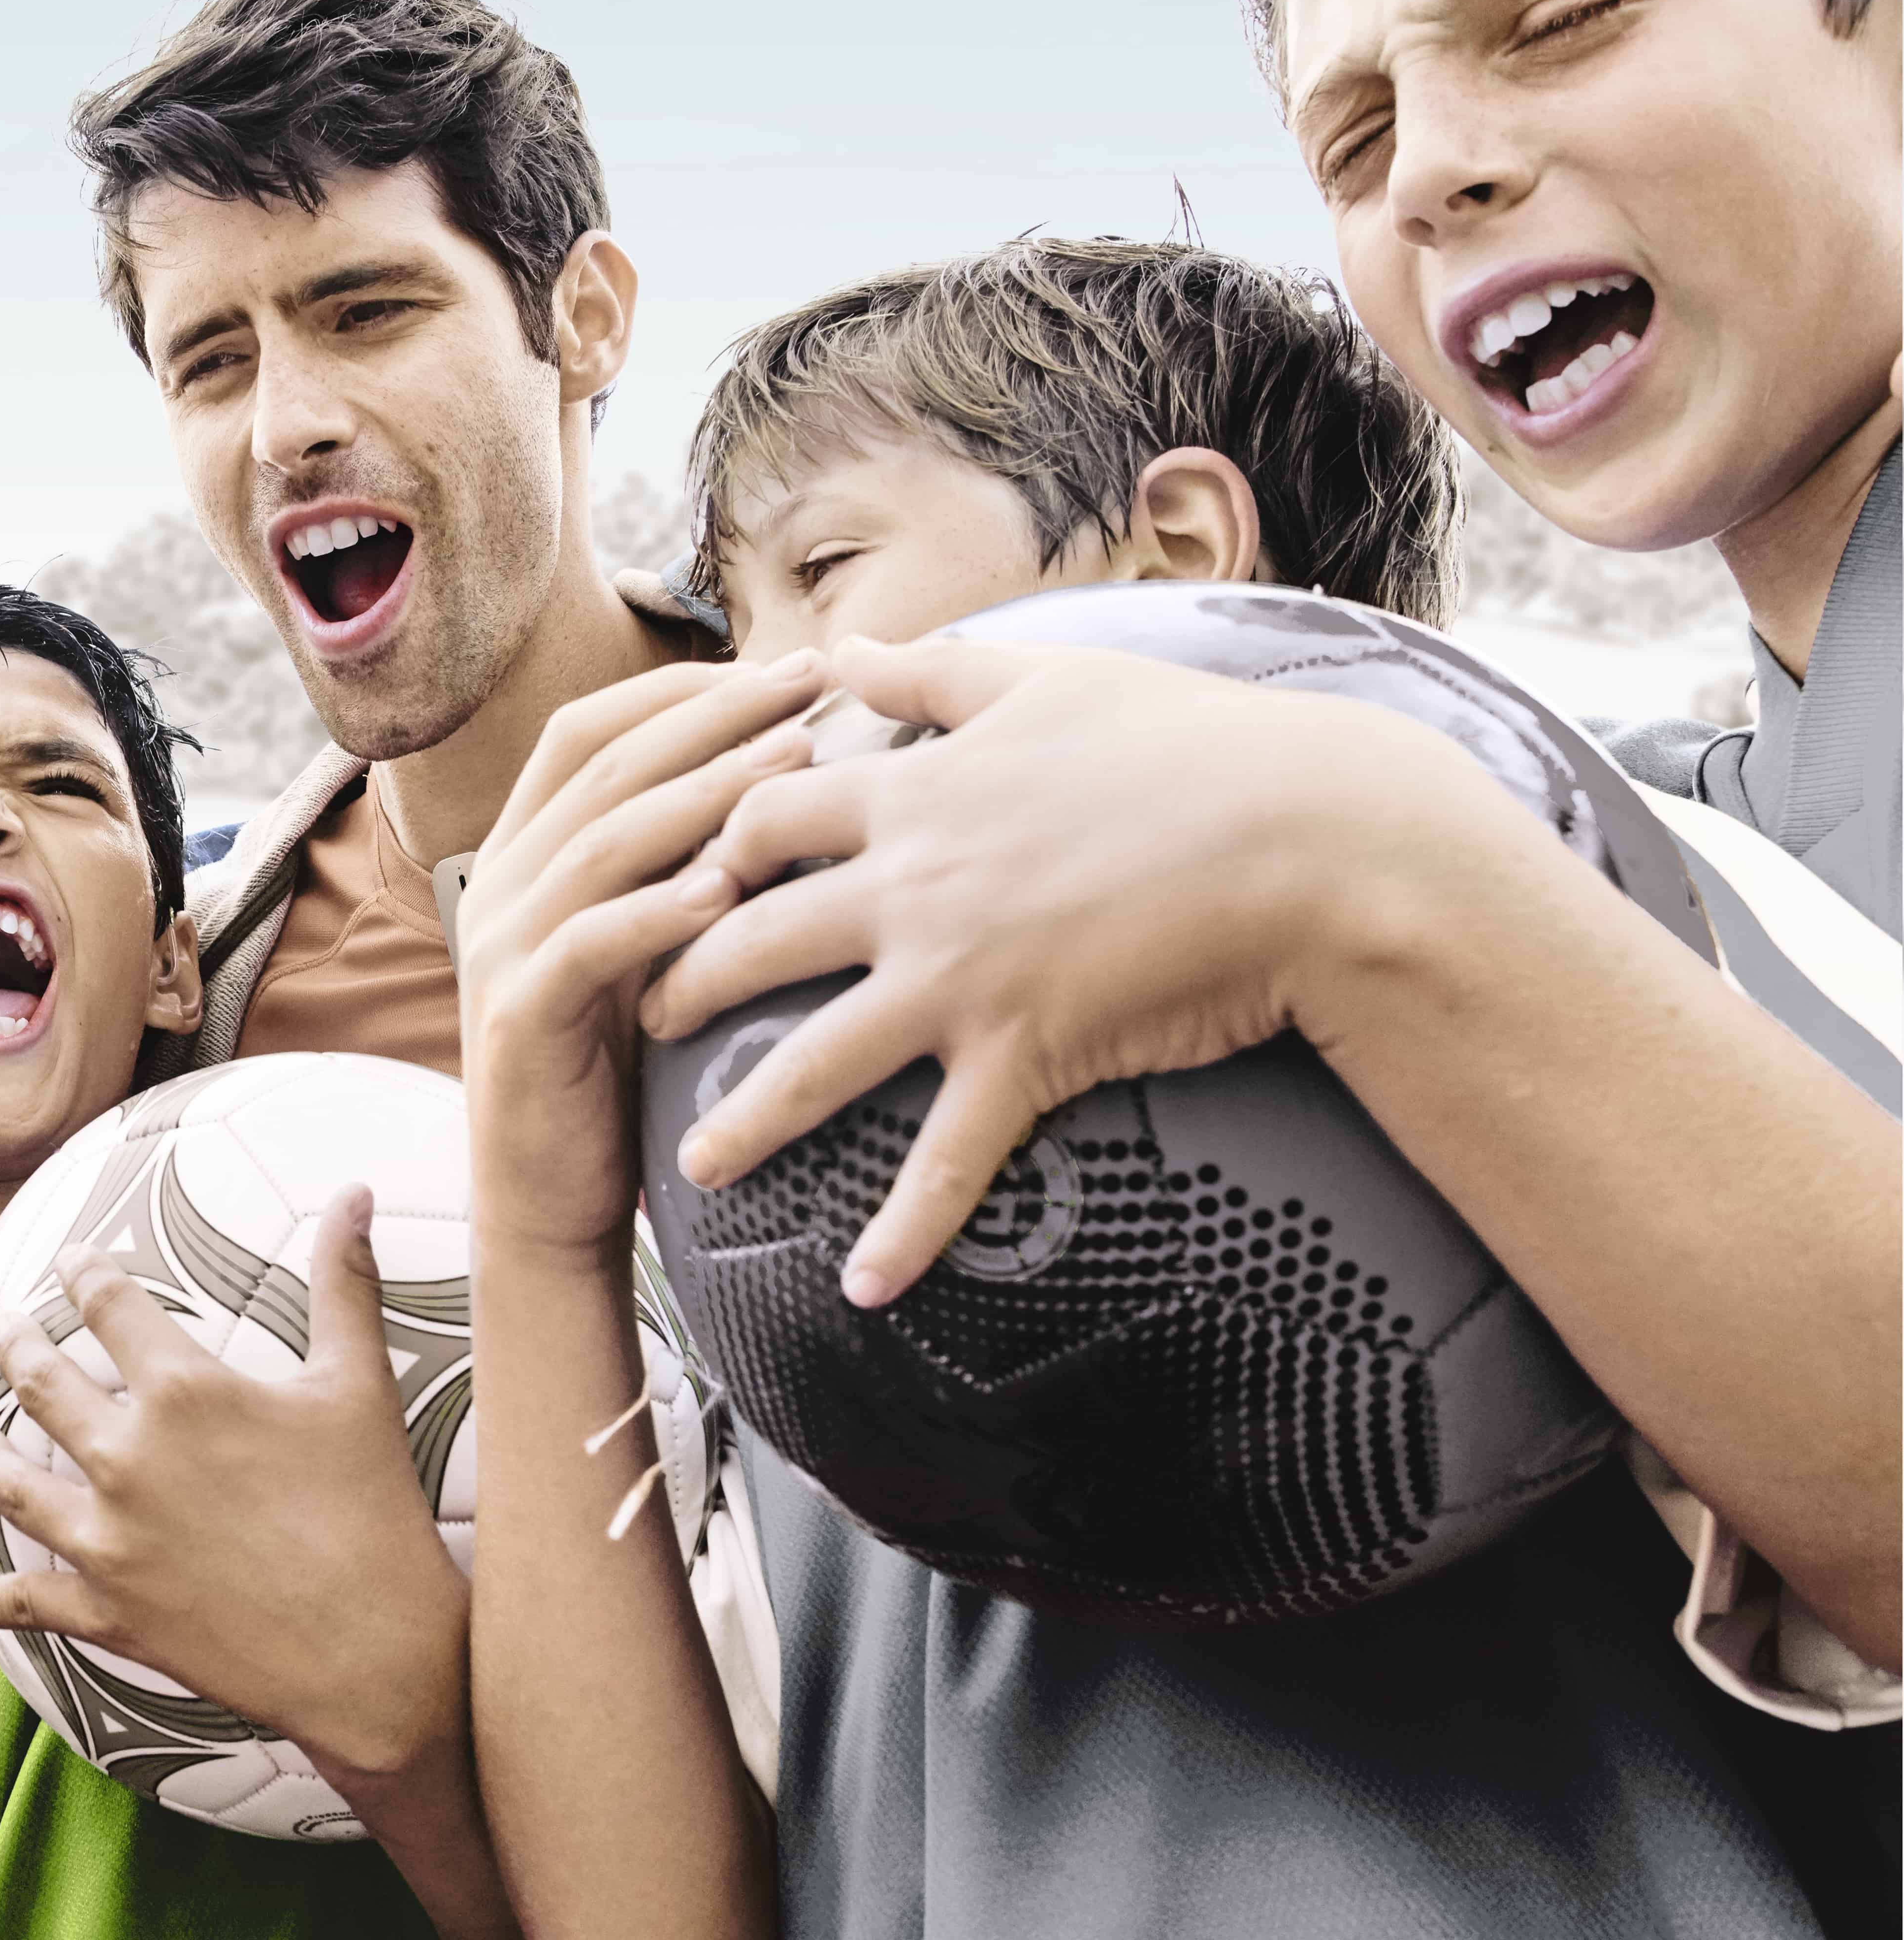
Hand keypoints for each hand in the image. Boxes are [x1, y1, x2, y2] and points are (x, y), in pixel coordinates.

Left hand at [0, 1189, 462, 1780]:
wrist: (372, 1649)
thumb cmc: (371, 1509)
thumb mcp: (358, 1383)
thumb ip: (346, 1282)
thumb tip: (355, 1190)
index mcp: (183, 1391)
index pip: (112, 1308)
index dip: (87, 1277)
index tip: (71, 1261)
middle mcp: (128, 1456)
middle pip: (45, 1384)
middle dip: (16, 1349)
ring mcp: (109, 1537)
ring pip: (14, 1484)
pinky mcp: (108, 1610)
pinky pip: (21, 1601)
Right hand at [456, 655, 822, 1260]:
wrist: (548, 1202)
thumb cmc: (616, 1070)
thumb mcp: (645, 947)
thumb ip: (679, 867)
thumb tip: (785, 780)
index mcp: (521, 854)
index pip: (592, 730)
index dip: (686, 689)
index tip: (787, 668)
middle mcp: (498, 883)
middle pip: (606, 764)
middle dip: (716, 715)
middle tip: (814, 682)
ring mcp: (500, 948)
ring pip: (604, 840)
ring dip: (707, 793)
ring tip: (798, 759)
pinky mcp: (518, 1017)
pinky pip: (590, 944)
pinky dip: (658, 910)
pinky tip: (728, 889)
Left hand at [643, 630, 1501, 1303]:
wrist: (1306, 836)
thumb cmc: (1189, 745)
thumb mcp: (1046, 676)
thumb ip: (930, 668)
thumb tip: (843, 650)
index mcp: (912, 794)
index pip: (758, 819)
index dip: (699, 846)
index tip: (663, 879)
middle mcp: (913, 888)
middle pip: (750, 939)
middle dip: (678, 979)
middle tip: (634, 1017)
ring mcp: (962, 977)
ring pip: (815, 1060)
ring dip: (746, 1118)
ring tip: (690, 1163)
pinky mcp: (1026, 1051)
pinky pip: (948, 1160)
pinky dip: (904, 1232)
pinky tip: (862, 1289)